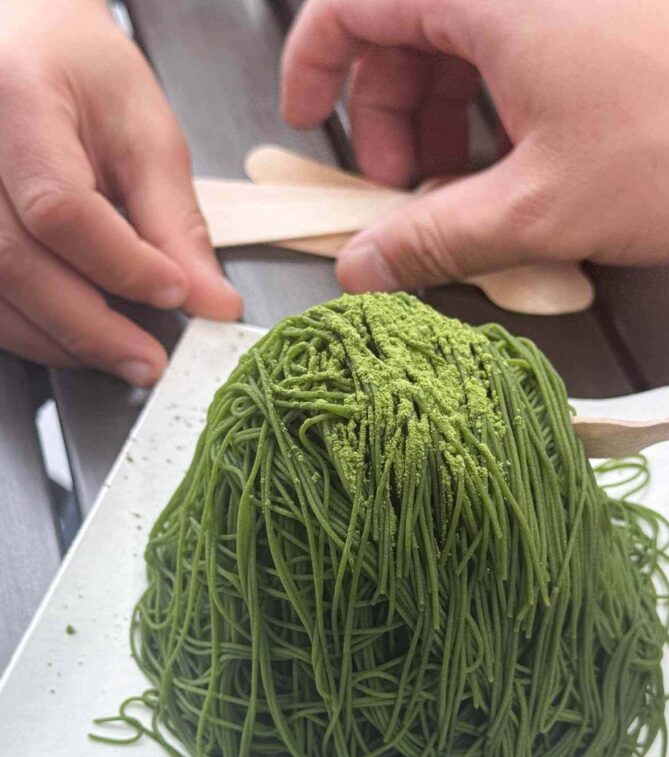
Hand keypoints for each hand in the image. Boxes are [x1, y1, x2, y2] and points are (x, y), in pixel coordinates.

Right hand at [0, 0, 240, 383]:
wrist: (25, 45)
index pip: (61, 209)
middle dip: (92, 327)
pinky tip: (73, 338)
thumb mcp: (145, 134)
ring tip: (120, 354)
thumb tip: (211, 302)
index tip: (176, 294)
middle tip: (149, 361)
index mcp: (17, 103)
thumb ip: (176, 224)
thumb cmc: (80, 72)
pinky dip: (30, 331)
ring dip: (60, 340)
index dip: (122, 266)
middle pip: (16, 264)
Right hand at [282, 0, 668, 292]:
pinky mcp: (602, 17)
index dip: (315, 66)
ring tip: (465, 190)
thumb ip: (434, 239)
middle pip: (409, 25)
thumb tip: (364, 269)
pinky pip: (520, 44)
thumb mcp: (539, 206)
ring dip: (447, 116)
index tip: (308, 124)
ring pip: (466, 37)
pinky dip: (501, 103)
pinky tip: (520, 162)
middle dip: (391, 114)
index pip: (354, 2)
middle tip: (403, 191)